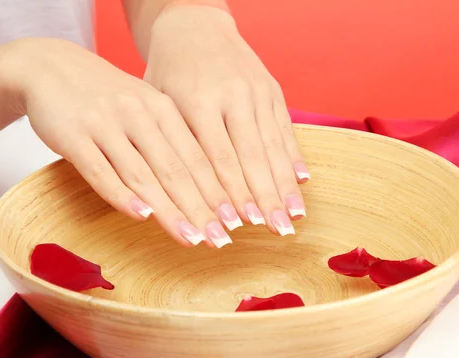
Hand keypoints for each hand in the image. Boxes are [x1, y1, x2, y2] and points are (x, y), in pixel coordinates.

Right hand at [0, 38, 238, 247]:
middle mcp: (140, 114)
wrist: (50, 65)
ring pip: (144, 174)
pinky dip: (121, 194)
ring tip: (191, 239)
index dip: (218, 192)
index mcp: (163, 109)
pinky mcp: (74, 135)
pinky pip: (101, 170)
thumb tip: (201, 188)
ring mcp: (106, 123)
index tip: (235, 222)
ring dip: (169, 210)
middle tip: (221, 241)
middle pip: (177, 170)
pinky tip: (141, 216)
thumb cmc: (106, 97)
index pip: (198, 158)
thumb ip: (169, 142)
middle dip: (201, 209)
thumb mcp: (144, 108)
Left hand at [144, 5, 309, 236]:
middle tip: (277, 232)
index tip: (240, 227)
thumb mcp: (158, 102)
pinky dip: (293, 158)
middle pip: (252, 157)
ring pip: (273, 146)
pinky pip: (286, 128)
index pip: (218, 159)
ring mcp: (257, 91)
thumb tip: (180, 200)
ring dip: (284, 185)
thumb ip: (172, 146)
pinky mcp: (272, 90)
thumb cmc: (168, 72)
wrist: (193, 25)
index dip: (231, 195)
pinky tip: (301, 183)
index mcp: (198, 101)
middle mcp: (232, 96)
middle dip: (265, 199)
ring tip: (294, 218)